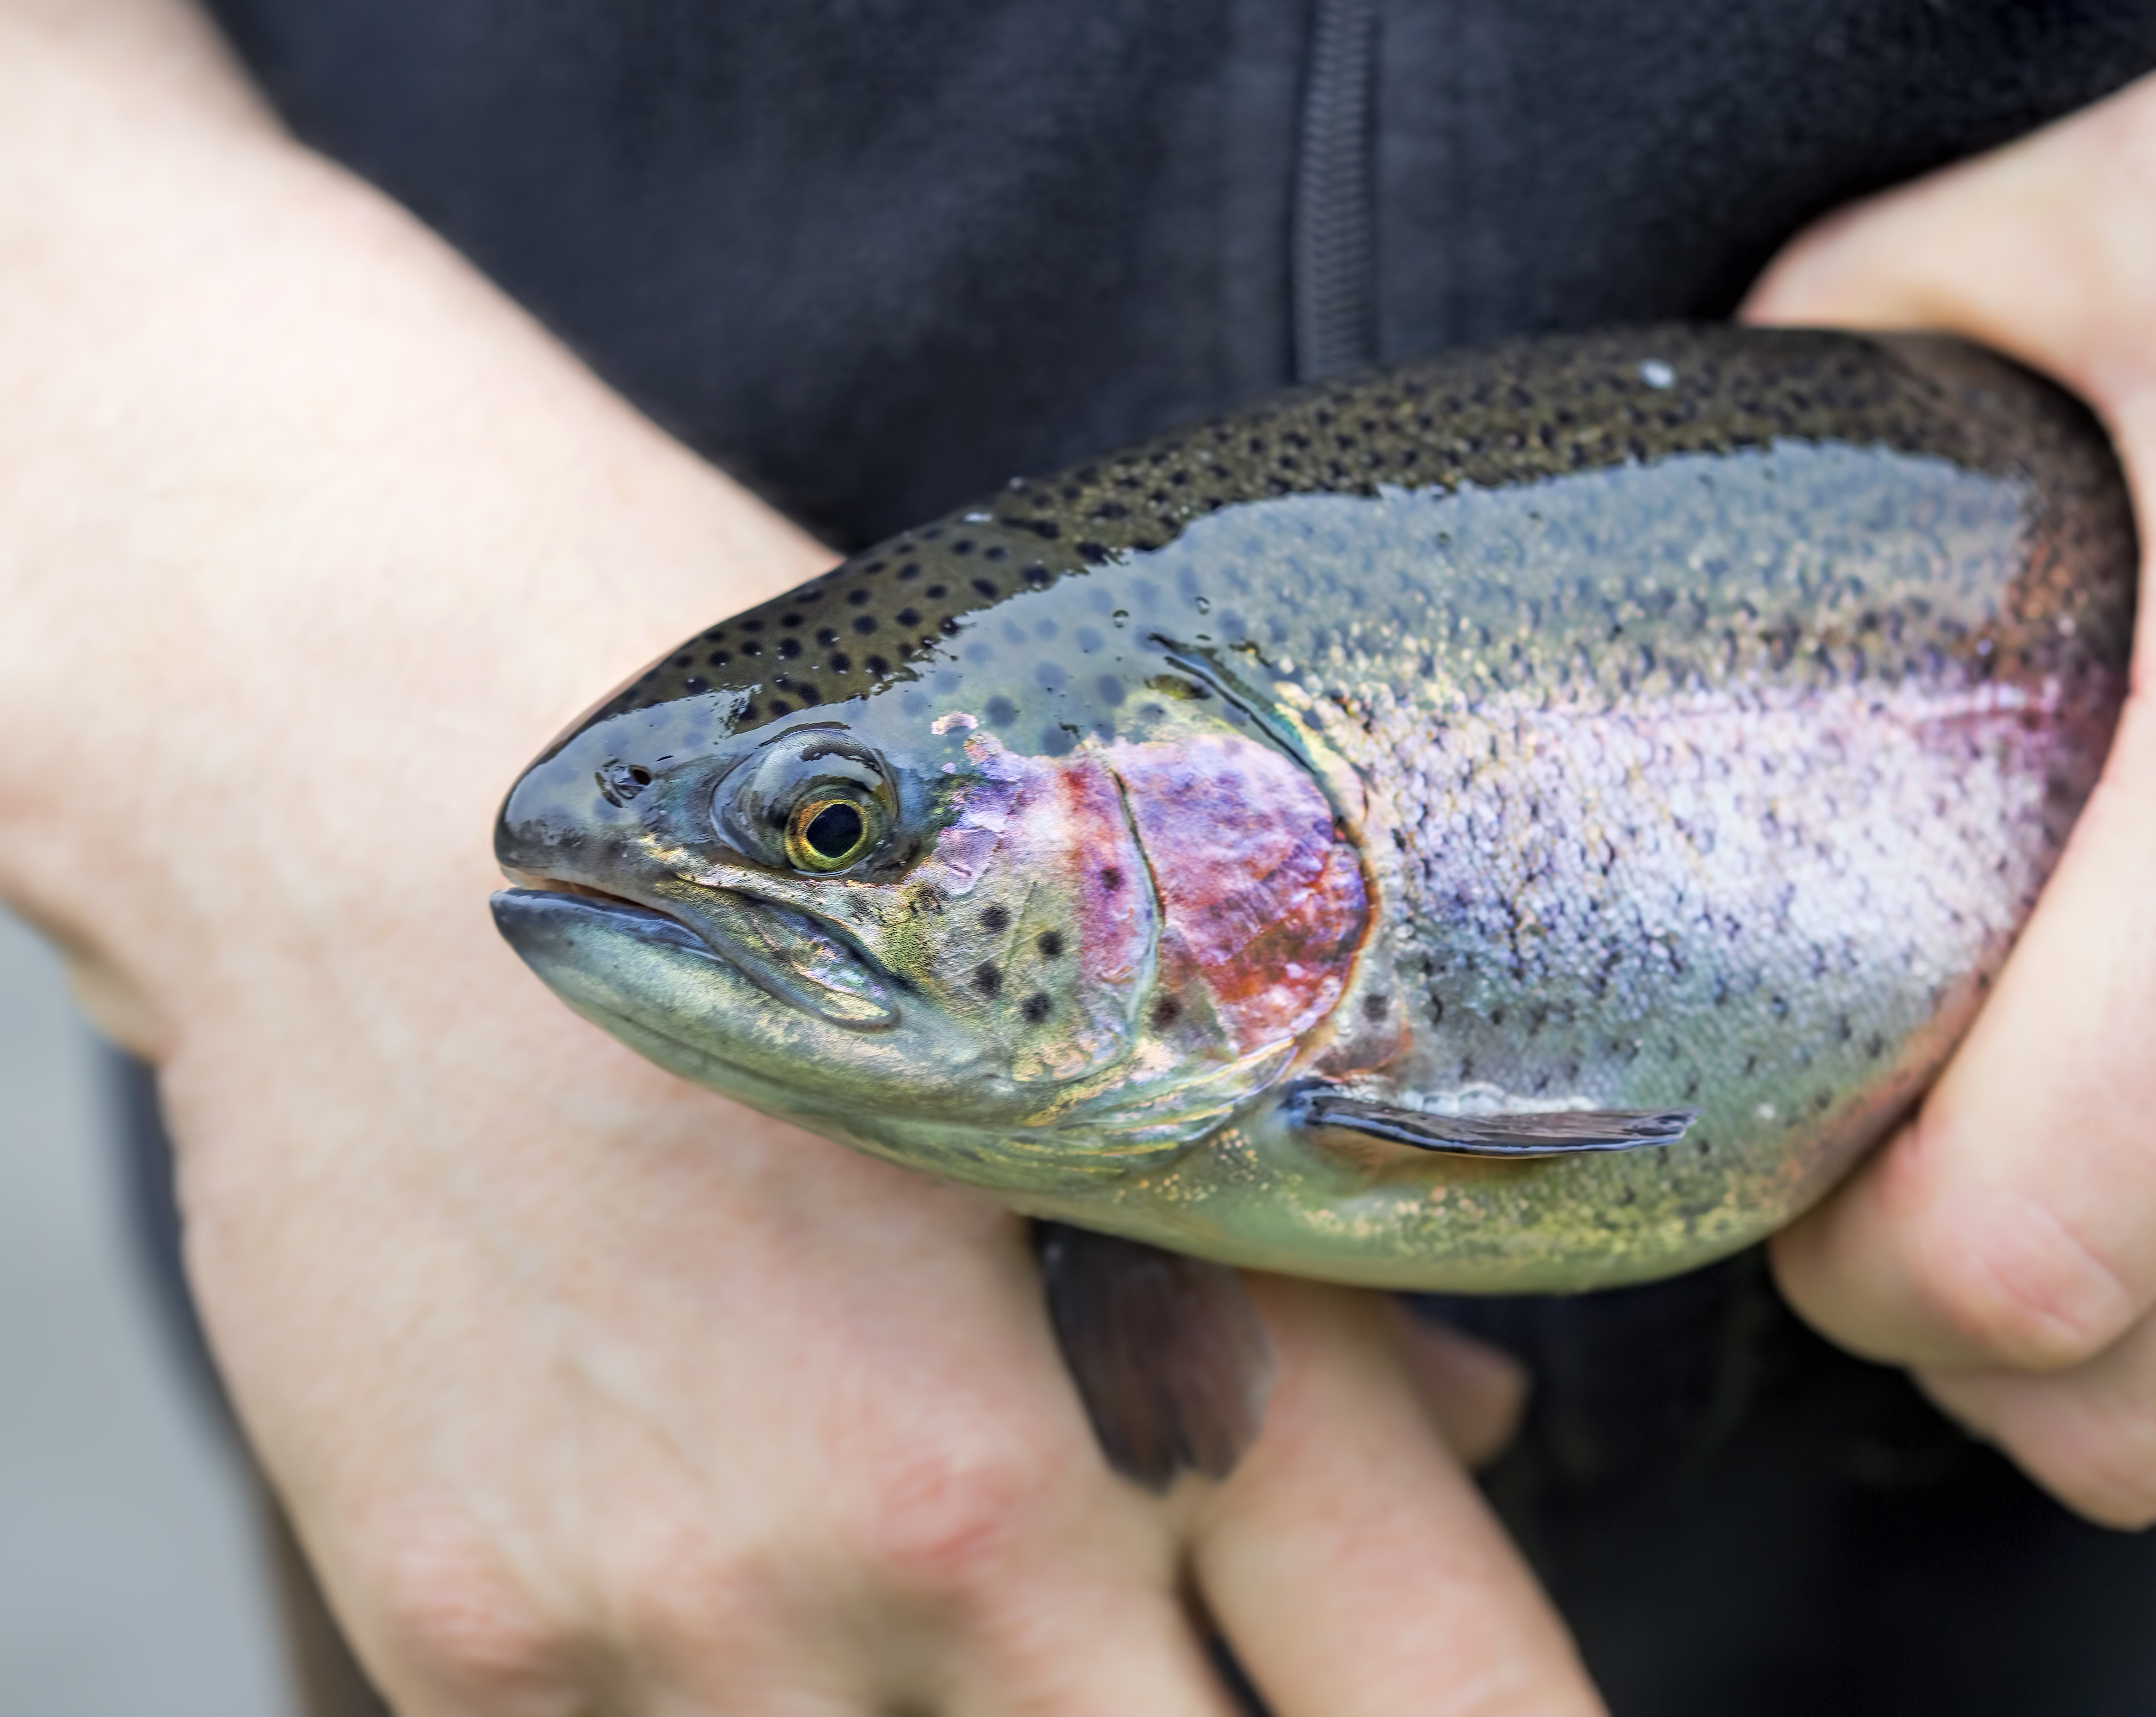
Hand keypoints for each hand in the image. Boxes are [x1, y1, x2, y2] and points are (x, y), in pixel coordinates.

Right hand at [0, 0, 1586, 1709]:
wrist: (380, 822)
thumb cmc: (792, 892)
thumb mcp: (1108, 1046)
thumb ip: (1323, 1294)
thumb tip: (1479, 1448)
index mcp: (1161, 1369)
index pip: (1455, 1705)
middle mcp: (944, 1531)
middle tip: (1181, 1656)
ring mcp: (694, 1621)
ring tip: (933, 1599)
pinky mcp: (472, 1652)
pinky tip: (745, 1609)